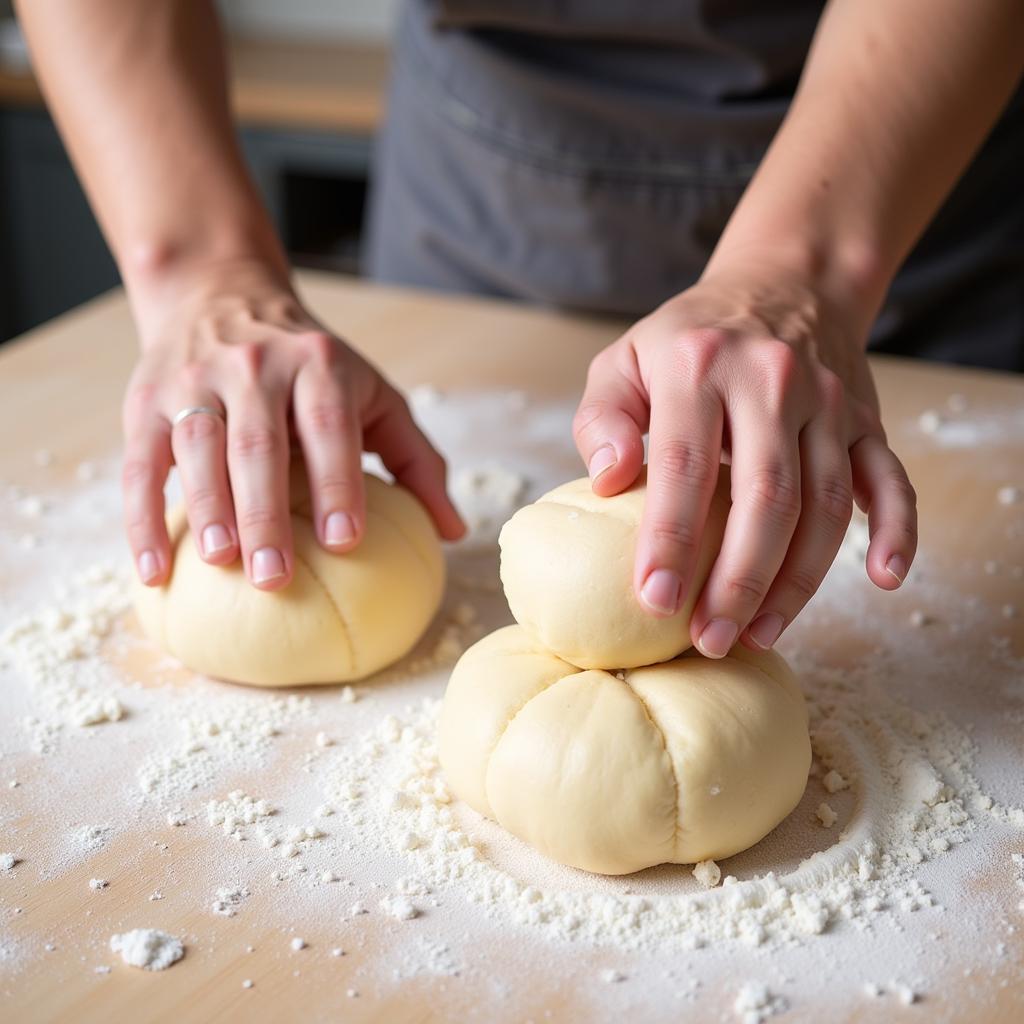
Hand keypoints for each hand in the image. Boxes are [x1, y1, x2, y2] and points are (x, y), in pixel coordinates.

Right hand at [122, 259, 464, 589]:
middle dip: (264, 512)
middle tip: (274, 578)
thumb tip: (454, 531)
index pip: (328, 425)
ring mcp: (196, 381)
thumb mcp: (374, 395)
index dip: (337, 482)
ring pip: (197, 447)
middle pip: (258, 443)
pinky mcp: (149, 402)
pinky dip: (141, 516)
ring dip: (206, 507)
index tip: (344, 541)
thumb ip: (415, 459)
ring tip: (219, 563)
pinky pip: (142, 462)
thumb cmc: (315, 367)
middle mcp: (255, 367)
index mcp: (319, 366)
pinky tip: (152, 568)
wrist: (222, 294)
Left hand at [572, 261, 916, 656]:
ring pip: (825, 504)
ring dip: (797, 580)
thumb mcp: (624, 360)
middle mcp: (771, 381)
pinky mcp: (867, 421)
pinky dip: (898, 531)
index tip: (653, 599)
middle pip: (765, 495)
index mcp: (699, 366)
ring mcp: (828, 403)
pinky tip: (885, 581)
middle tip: (710, 639)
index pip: (683, 464)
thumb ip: (602, 418)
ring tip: (759, 634)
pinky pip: (892, 479)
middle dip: (738, 579)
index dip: (669, 538)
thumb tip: (606, 482)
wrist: (783, 283)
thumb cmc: (687, 340)